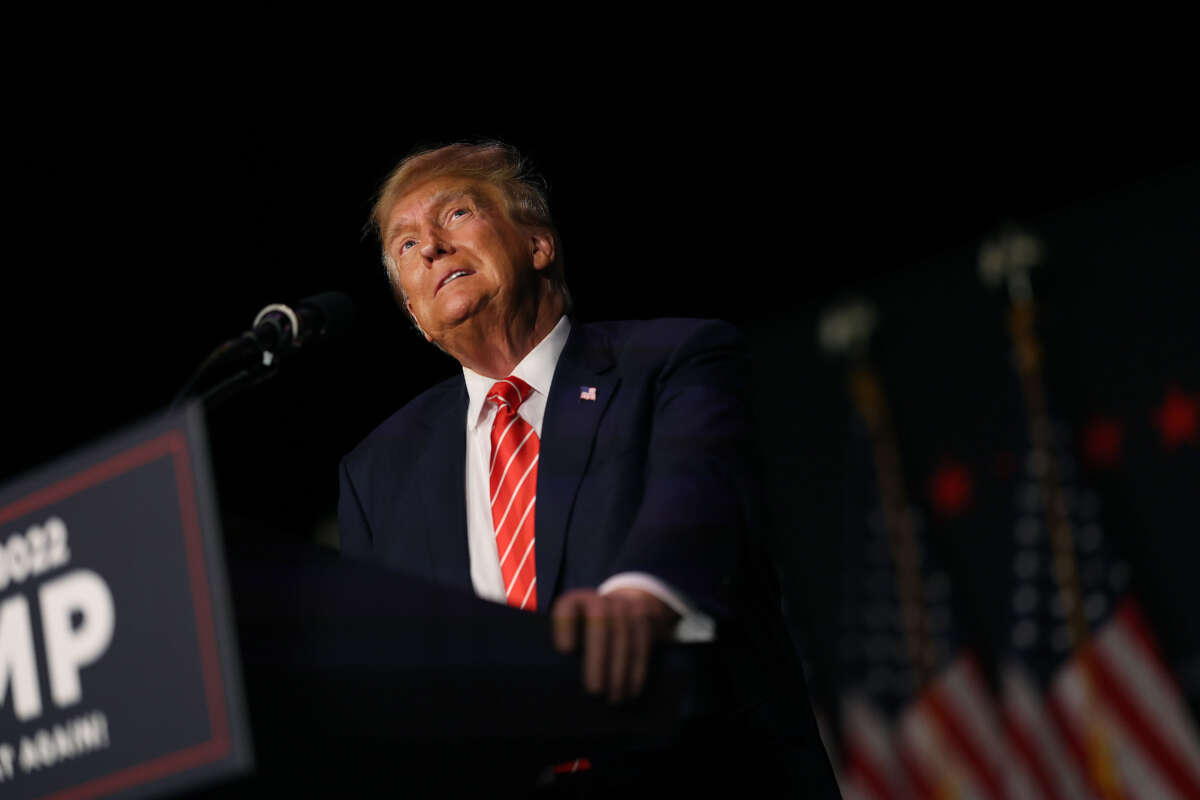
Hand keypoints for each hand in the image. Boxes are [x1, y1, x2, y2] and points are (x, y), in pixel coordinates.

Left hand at [550, 587, 679, 703]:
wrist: (631, 604)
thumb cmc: (591, 630)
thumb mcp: (575, 628)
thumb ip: (566, 646)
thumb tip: (554, 679)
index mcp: (576, 601)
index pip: (568, 607)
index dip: (565, 626)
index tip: (564, 650)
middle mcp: (601, 600)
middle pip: (599, 624)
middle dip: (598, 659)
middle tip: (594, 691)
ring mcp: (625, 607)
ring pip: (623, 638)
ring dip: (619, 673)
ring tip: (613, 699)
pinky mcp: (644, 619)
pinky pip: (642, 646)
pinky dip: (637, 672)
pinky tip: (631, 691)